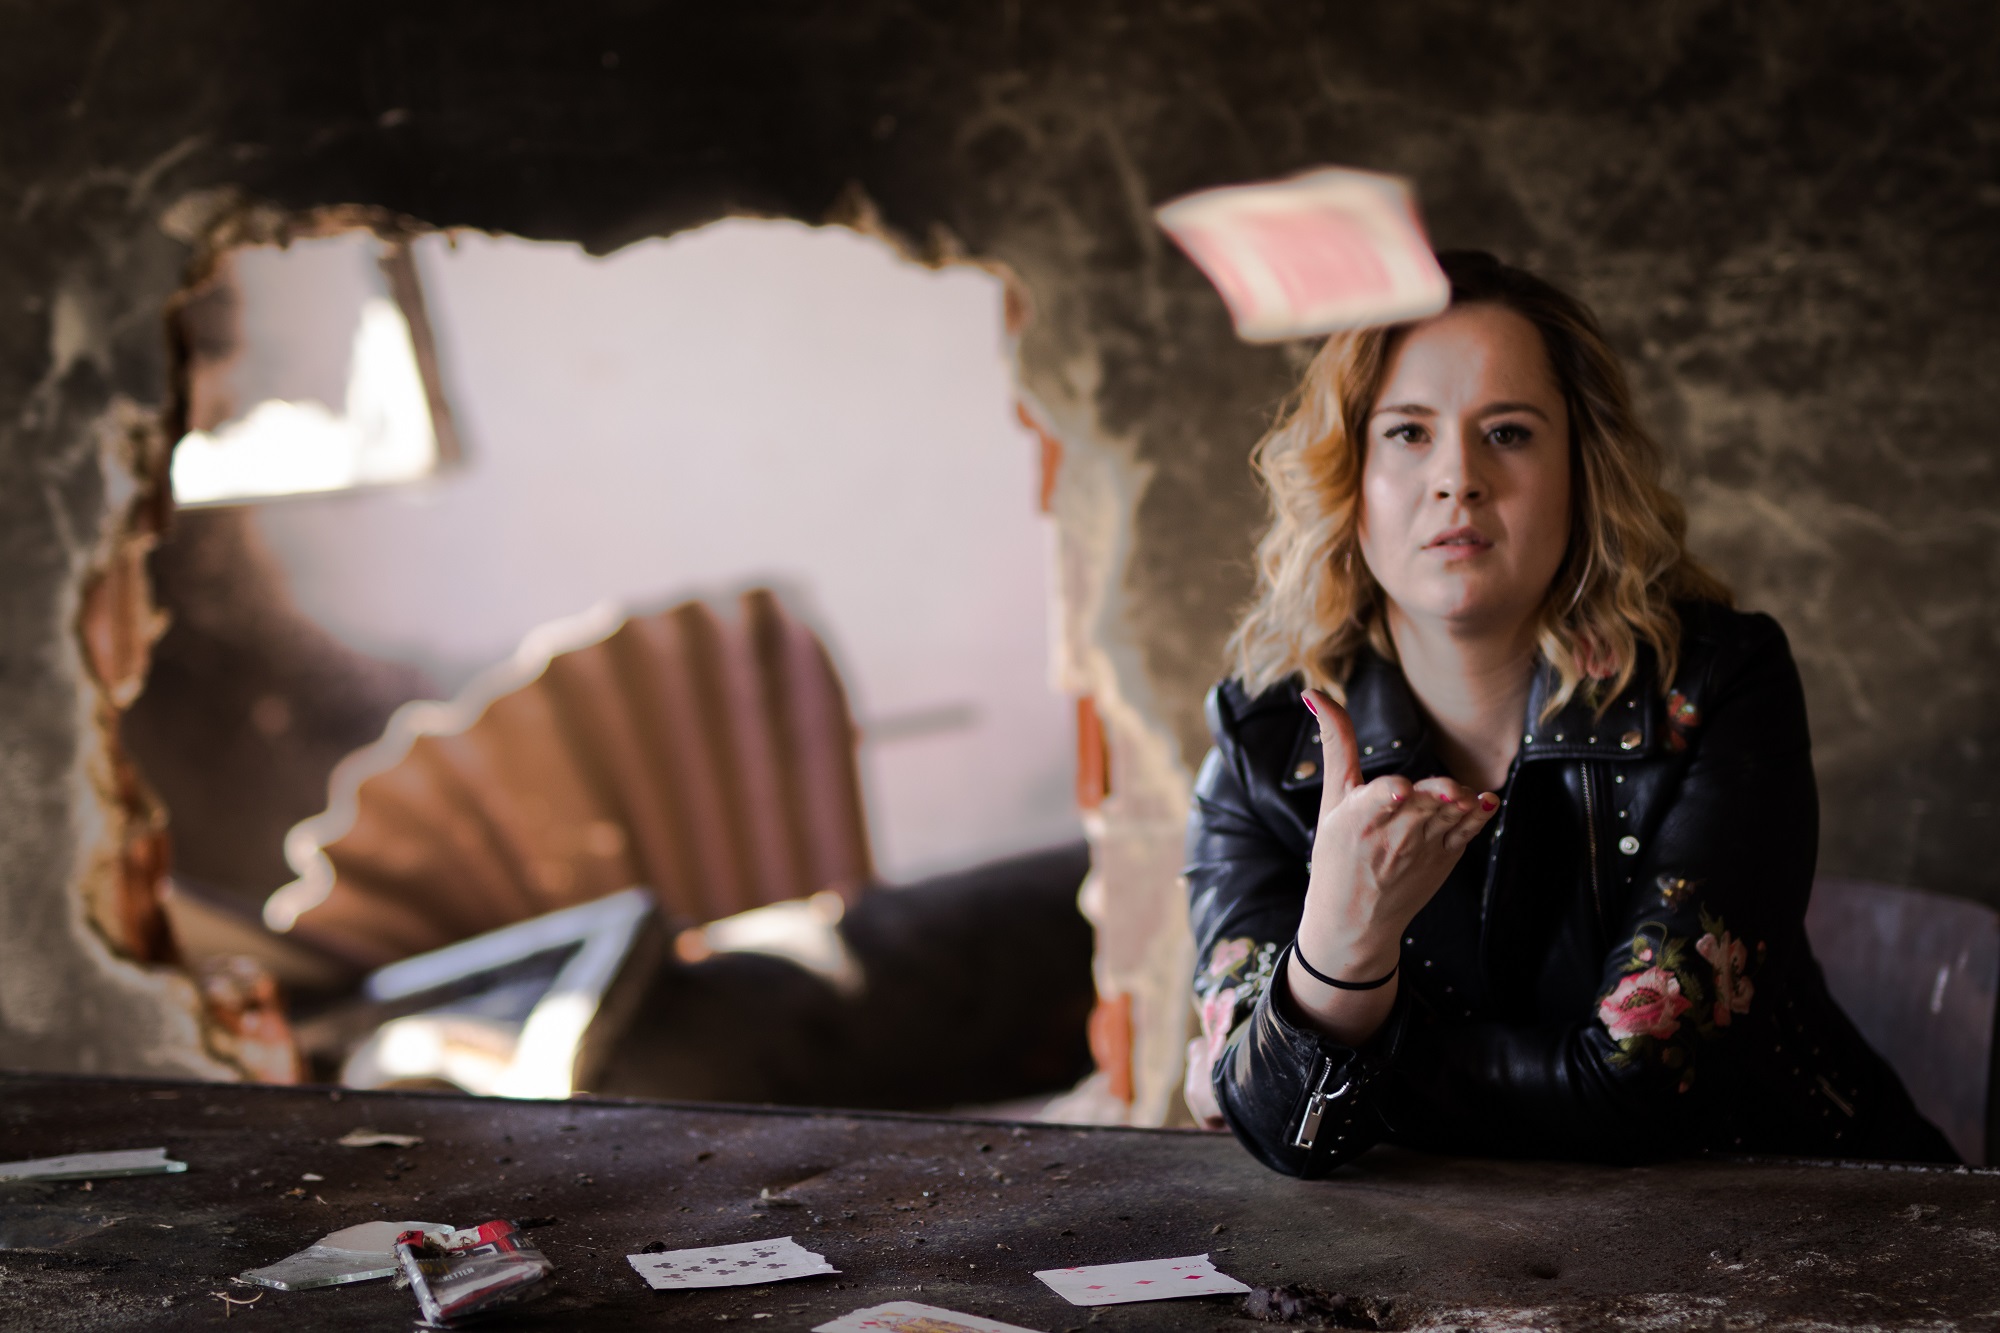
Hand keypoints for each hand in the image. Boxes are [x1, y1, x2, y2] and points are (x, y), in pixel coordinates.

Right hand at [1288, 689, 1498, 1040]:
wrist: (1354, 919)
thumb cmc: (1336, 854)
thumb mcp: (1331, 800)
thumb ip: (1334, 744)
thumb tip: (1313, 694)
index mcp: (1357, 819)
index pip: (1378, 801)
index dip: (1391, 794)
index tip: (1400, 792)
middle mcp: (1392, 834)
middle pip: (1422, 803)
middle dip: (1436, 796)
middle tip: (1447, 791)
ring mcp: (1423, 847)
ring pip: (1449, 813)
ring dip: (1459, 801)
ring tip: (1460, 793)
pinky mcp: (1446, 855)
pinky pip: (1468, 830)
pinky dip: (1479, 815)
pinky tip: (1485, 801)